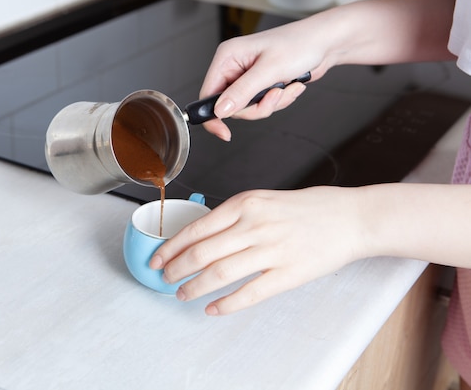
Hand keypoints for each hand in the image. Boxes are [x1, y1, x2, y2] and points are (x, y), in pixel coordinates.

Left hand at [149, 187, 367, 314]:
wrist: (350, 218)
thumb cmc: (308, 208)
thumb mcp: (264, 200)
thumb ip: (234, 216)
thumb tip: (202, 236)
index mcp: (246, 204)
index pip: (197, 228)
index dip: (172, 247)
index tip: (158, 257)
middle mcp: (255, 225)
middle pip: (202, 252)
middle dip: (176, 268)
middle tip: (164, 278)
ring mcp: (272, 250)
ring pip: (220, 274)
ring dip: (195, 287)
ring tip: (182, 294)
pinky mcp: (289, 274)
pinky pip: (250, 293)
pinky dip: (226, 304)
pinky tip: (213, 309)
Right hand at [198, 22, 330, 140]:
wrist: (325, 43)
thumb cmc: (300, 44)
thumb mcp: (269, 70)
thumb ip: (242, 92)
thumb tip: (220, 110)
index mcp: (227, 56)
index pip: (208, 93)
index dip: (214, 115)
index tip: (223, 132)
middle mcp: (234, 67)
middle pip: (230, 106)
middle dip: (256, 107)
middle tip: (274, 95)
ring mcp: (247, 77)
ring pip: (248, 109)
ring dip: (271, 104)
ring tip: (286, 87)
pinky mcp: (260, 85)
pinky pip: (262, 105)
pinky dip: (279, 101)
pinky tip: (290, 85)